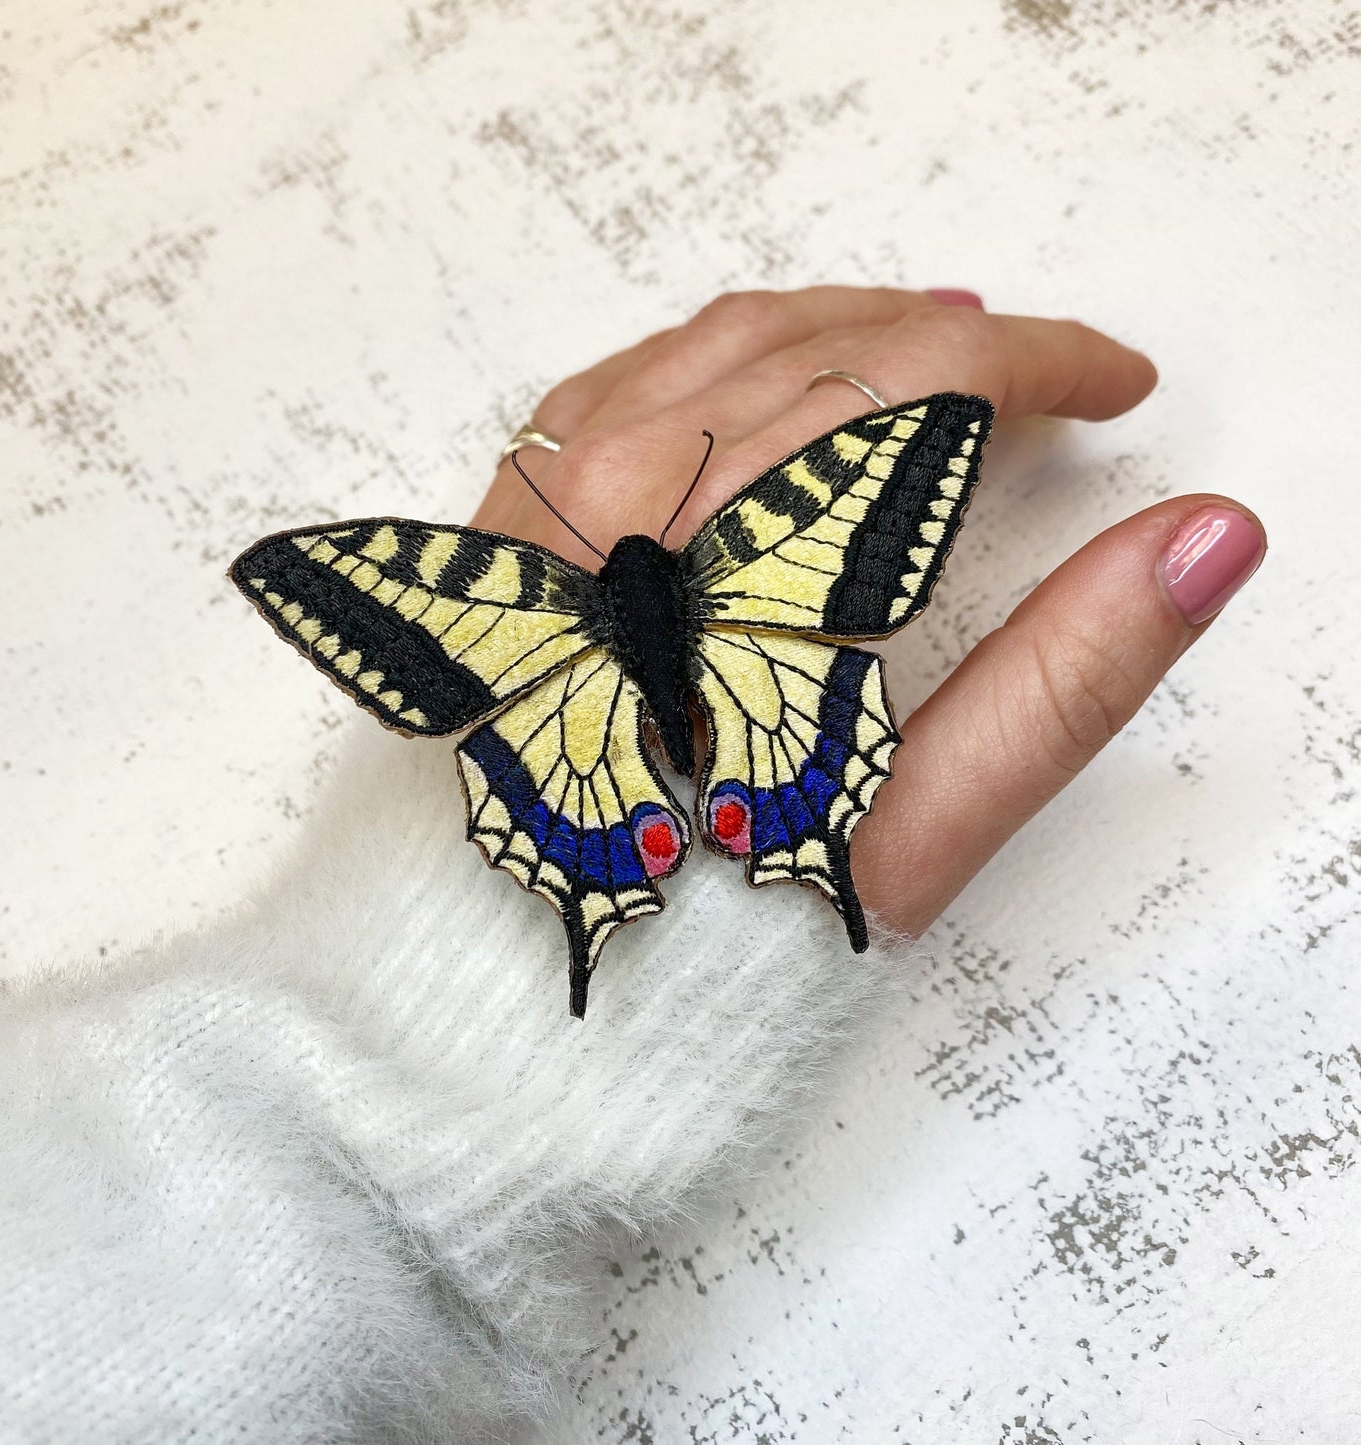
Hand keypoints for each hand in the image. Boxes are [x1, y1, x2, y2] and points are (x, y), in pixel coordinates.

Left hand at [471, 286, 1264, 935]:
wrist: (482, 996)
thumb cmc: (691, 933)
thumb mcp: (893, 835)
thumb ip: (1053, 689)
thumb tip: (1200, 542)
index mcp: (731, 567)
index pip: (907, 396)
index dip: (1035, 369)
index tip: (1114, 385)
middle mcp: (621, 501)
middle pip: (818, 353)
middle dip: (956, 343)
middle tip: (1052, 374)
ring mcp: (545, 501)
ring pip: (720, 346)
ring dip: (847, 327)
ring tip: (944, 340)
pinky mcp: (504, 525)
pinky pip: (627, 377)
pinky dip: (726, 354)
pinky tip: (779, 373)